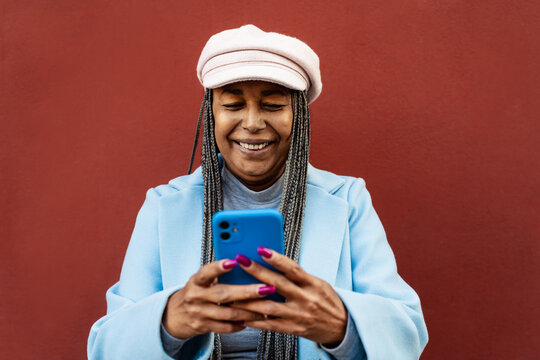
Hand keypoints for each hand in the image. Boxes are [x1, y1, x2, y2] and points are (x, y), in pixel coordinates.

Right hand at [162, 259, 273, 338]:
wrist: (173, 316)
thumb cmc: (195, 293)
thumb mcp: (201, 280)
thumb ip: (217, 274)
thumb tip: (243, 262)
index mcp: (196, 281)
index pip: (207, 272)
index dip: (219, 267)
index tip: (234, 261)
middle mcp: (196, 296)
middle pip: (224, 294)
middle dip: (247, 292)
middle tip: (266, 289)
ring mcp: (199, 313)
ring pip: (228, 313)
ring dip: (250, 312)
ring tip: (266, 309)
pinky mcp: (203, 327)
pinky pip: (225, 327)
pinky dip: (241, 324)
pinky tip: (252, 320)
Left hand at [231, 249, 347, 345]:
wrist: (342, 327)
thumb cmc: (327, 301)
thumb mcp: (318, 283)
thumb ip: (298, 276)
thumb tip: (274, 262)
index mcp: (313, 284)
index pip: (293, 268)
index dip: (277, 258)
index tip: (261, 249)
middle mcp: (306, 299)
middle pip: (277, 284)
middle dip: (257, 272)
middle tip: (241, 261)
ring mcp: (299, 315)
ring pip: (269, 307)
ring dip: (249, 300)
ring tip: (232, 292)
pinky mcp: (294, 330)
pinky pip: (270, 325)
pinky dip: (255, 321)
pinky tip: (242, 316)